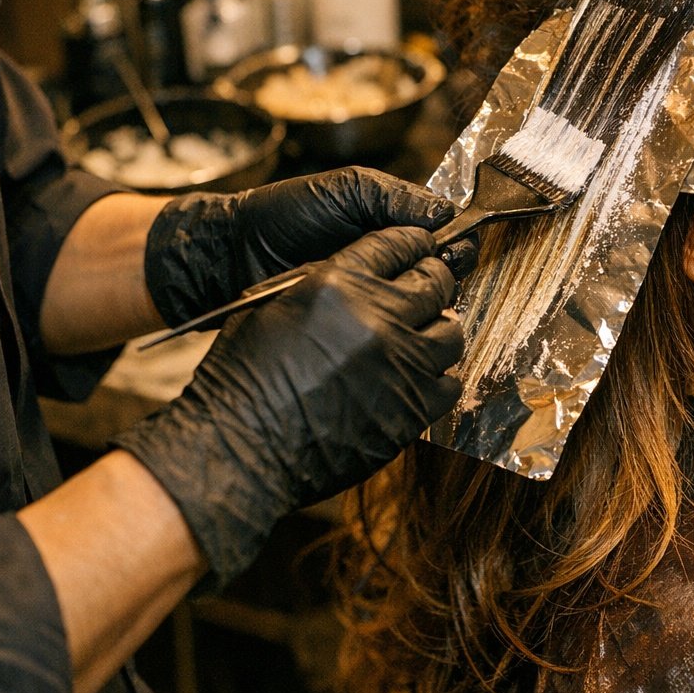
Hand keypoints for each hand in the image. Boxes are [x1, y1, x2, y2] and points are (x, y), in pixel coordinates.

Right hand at [118, 225, 461, 590]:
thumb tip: (359, 275)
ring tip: (419, 338)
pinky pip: (448, 384)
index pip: (398, 245)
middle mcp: (377, 318)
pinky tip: (415, 380)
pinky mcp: (411, 410)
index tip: (416, 251)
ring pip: (451, 332)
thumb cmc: (243, 377)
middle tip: (424, 291)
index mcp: (338, 284)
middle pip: (435, 283)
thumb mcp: (270, 304)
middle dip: (432, 282)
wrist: (242, 447)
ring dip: (436, 331)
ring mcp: (399, 365)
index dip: (411, 245)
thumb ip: (321, 280)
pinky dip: (436, 379)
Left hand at [144, 167, 456, 327]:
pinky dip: (402, 324)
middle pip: (440, 268)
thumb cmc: (286, 212)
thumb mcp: (344, 189)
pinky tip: (401, 323)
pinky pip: (391, 324)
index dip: (456, 240)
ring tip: (420, 300)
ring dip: (427, 300)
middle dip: (445, 271)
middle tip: (438, 277)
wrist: (235, 254)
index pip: (443, 231)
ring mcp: (373, 292)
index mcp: (390, 221)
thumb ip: (392, 195)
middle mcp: (389, 258)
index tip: (455, 248)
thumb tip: (447, 213)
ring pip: (422, 300)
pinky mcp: (356, 322)